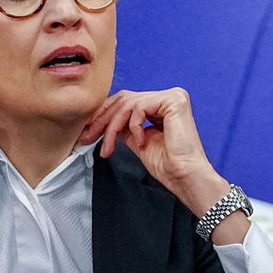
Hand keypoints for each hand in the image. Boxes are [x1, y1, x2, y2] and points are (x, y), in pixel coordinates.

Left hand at [79, 88, 239, 231]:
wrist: (185, 176)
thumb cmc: (169, 165)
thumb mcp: (138, 141)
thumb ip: (126, 127)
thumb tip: (105, 121)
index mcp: (163, 106)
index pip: (127, 102)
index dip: (104, 116)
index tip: (88, 132)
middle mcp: (169, 97)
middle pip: (124, 100)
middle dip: (102, 120)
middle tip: (87, 138)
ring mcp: (173, 97)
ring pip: (128, 104)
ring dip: (112, 127)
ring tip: (108, 147)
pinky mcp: (173, 100)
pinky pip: (139, 107)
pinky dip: (134, 126)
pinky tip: (140, 142)